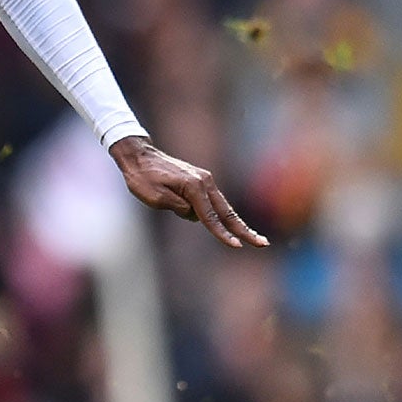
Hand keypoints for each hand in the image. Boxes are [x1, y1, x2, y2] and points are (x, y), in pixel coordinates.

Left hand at [108, 136, 268, 249]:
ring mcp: (204, 180)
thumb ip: (178, 207)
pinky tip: (225, 226)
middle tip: (262, 244)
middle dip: (244, 230)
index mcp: (193, 186)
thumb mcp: (155, 197)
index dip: (223, 234)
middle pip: (227, 212)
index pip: (210, 217)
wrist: (138, 155)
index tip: (237, 246)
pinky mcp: (200, 181)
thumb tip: (195, 215)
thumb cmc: (142, 178)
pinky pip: (212, 202)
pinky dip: (220, 214)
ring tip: (251, 238)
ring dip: (234, 224)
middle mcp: (204, 181)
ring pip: (222, 207)